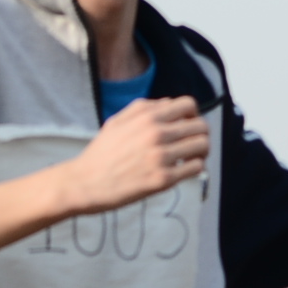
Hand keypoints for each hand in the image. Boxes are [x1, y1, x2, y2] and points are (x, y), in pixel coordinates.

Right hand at [56, 94, 208, 217]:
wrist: (85, 183)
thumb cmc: (100, 154)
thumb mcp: (117, 120)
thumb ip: (144, 108)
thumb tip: (169, 104)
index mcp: (147, 117)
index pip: (189, 105)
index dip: (193, 114)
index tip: (188, 124)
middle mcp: (157, 134)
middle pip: (201, 126)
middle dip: (201, 133)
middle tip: (193, 143)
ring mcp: (161, 157)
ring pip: (202, 147)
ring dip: (201, 151)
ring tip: (193, 157)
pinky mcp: (163, 179)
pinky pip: (195, 168)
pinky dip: (195, 167)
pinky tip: (185, 170)